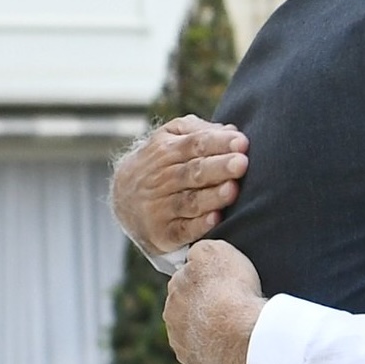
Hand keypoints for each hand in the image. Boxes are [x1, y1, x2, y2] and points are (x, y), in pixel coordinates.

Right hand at [110, 115, 248, 253]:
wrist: (121, 198)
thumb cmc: (160, 163)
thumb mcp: (169, 138)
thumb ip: (199, 130)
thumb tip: (232, 130)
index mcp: (166, 150)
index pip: (195, 144)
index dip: (219, 143)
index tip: (242, 142)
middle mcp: (161, 179)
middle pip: (193, 172)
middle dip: (219, 168)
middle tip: (242, 163)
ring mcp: (160, 207)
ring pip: (189, 201)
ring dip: (211, 197)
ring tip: (232, 190)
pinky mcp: (163, 233)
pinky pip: (182, 230)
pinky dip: (199, 226)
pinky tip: (215, 219)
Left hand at [164, 240, 266, 363]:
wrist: (242, 335)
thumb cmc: (231, 291)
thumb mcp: (214, 251)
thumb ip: (200, 250)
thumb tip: (194, 255)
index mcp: (174, 292)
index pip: (185, 281)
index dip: (206, 280)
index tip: (223, 283)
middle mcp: (172, 321)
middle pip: (188, 310)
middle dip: (205, 307)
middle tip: (231, 304)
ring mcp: (184, 348)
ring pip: (196, 335)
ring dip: (211, 331)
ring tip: (236, 327)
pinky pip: (208, 357)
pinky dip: (219, 352)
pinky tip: (236, 346)